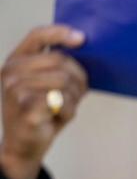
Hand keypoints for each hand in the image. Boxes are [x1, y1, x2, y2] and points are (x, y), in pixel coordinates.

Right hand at [0, 25, 87, 178]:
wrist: (24, 145)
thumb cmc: (41, 112)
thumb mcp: (48, 85)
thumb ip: (58, 67)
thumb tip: (83, 47)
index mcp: (16, 61)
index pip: (38, 35)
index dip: (61, 33)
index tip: (82, 39)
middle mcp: (11, 71)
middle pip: (60, 60)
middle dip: (78, 78)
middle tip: (78, 94)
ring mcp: (14, 88)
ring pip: (64, 80)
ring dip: (74, 97)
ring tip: (65, 107)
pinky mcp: (25, 106)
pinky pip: (62, 100)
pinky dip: (69, 111)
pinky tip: (58, 117)